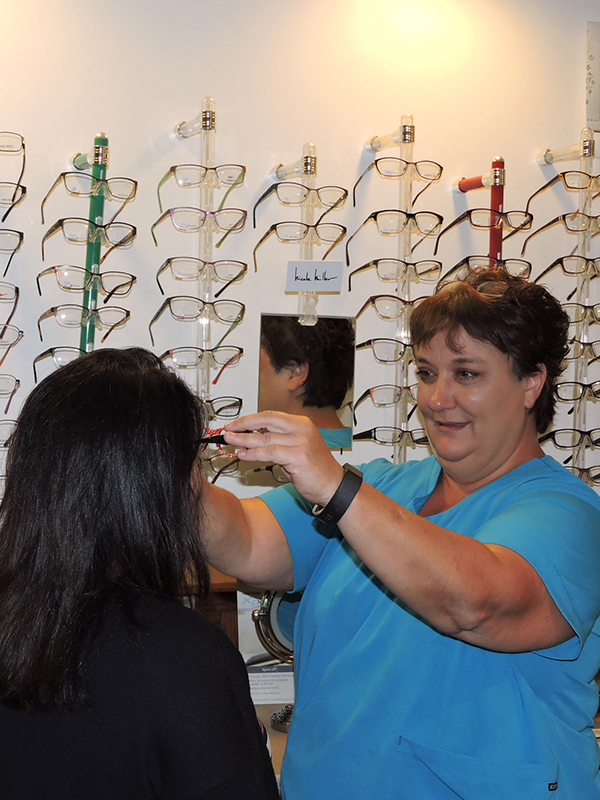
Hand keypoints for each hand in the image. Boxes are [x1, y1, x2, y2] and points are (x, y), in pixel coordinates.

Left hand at [224, 411, 343, 506]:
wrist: (334, 487)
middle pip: (265, 421)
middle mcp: (301, 429)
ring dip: (244, 440)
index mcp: (301, 424)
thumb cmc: (316, 471)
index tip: (236, 424)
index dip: (250, 419)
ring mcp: (300, 441)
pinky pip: (269, 452)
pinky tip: (243, 455)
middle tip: (228, 430)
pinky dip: (253, 454)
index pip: (270, 416)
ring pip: (264, 437)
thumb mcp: (296, 450)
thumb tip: (253, 442)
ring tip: (230, 442)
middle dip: (243, 425)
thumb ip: (277, 443)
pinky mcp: (298, 456)